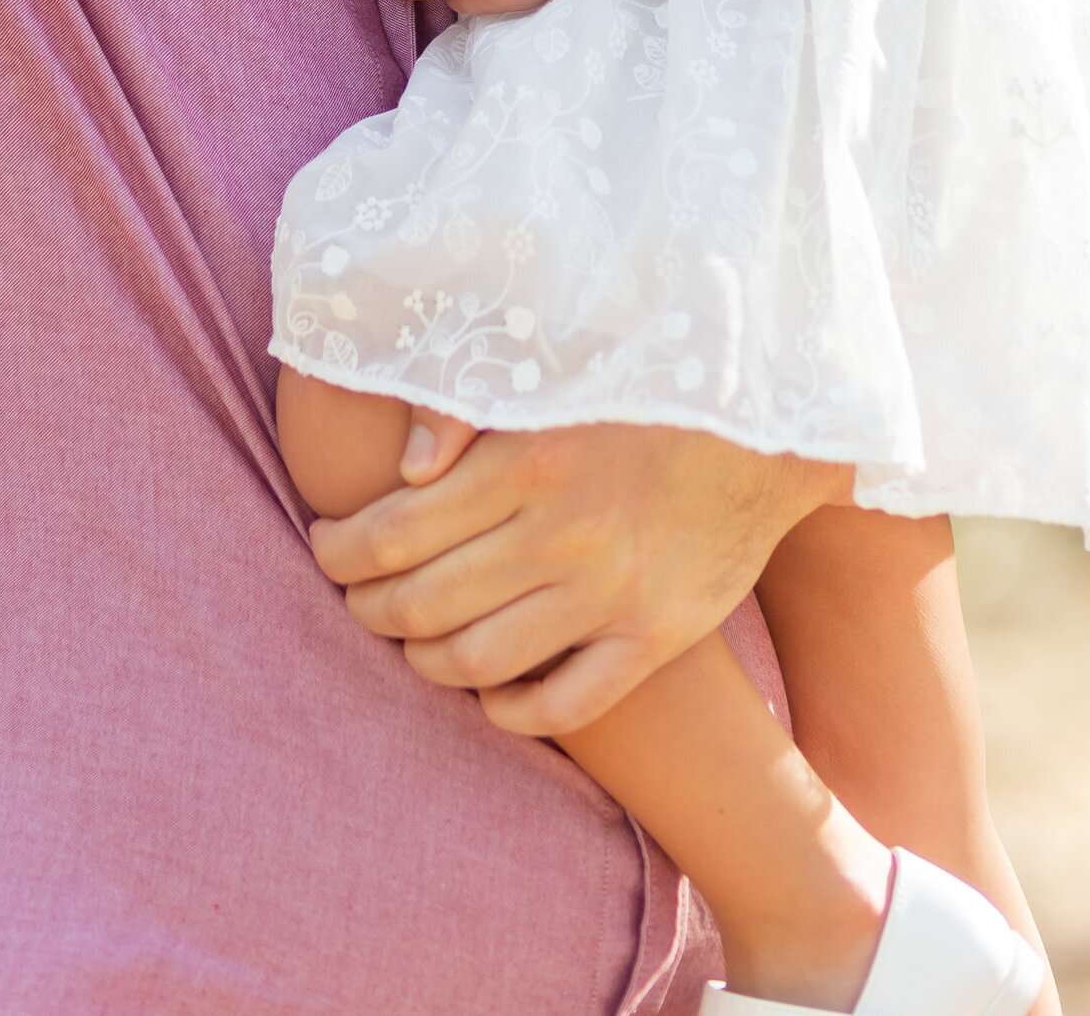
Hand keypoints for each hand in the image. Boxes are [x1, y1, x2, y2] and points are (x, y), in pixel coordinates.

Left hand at [310, 418, 846, 734]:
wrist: (764, 431)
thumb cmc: (639, 392)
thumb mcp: (552, 377)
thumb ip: (469, 411)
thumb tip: (405, 470)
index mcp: (526, 460)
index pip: (393, 530)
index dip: (341, 551)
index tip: (326, 547)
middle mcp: (562, 534)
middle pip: (423, 603)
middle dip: (368, 608)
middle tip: (355, 599)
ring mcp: (611, 593)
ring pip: (479, 661)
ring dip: (424, 663)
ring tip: (410, 644)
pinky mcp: (655, 637)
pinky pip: (564, 704)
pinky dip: (510, 712)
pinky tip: (487, 695)